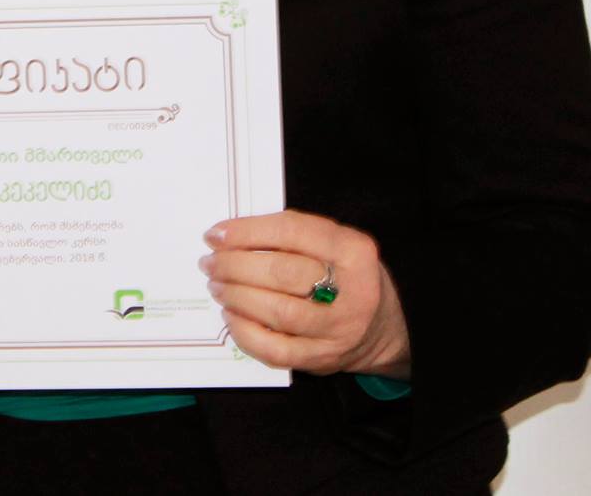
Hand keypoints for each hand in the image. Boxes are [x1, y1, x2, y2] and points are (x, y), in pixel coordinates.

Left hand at [201, 210, 411, 378]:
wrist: (380, 328)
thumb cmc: (344, 277)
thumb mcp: (334, 245)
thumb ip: (291, 236)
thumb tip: (230, 236)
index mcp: (353, 251)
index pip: (292, 231)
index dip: (247, 231)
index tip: (215, 234)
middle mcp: (352, 290)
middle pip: (282, 273)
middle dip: (235, 266)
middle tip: (210, 263)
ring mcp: (339, 329)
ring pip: (278, 311)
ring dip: (237, 296)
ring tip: (217, 286)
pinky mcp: (323, 358)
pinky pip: (275, 349)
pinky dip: (245, 331)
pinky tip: (231, 316)